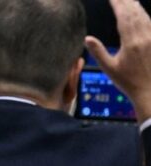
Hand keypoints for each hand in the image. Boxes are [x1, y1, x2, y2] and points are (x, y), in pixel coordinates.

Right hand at [85, 0, 150, 122]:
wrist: (150, 90)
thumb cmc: (129, 82)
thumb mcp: (110, 69)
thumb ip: (98, 52)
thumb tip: (87, 39)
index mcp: (131, 42)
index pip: (123, 17)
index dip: (117, 4)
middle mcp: (144, 36)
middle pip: (134, 13)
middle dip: (126, 2)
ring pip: (144, 16)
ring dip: (135, 6)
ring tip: (129, 0)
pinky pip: (150, 23)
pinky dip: (143, 15)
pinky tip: (140, 13)